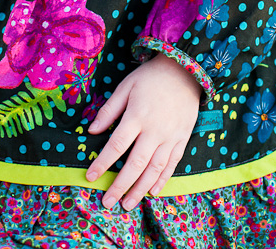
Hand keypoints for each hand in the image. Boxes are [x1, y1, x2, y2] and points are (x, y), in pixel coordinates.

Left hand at [85, 53, 201, 209]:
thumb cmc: (151, 77)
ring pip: (154, 169)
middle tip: (108, 203)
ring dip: (140, 189)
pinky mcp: (182, 138)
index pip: (116, 145)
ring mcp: (171, 136)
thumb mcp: (126, 86)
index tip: (90, 177)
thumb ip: (109, 110)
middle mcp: (154, 130)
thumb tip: (92, 131)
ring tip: (127, 204)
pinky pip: (172, 164)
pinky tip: (152, 191)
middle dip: (120, 186)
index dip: (102, 163)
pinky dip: (162, 180)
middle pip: (135, 164)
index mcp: (137, 116)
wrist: (185, 70)